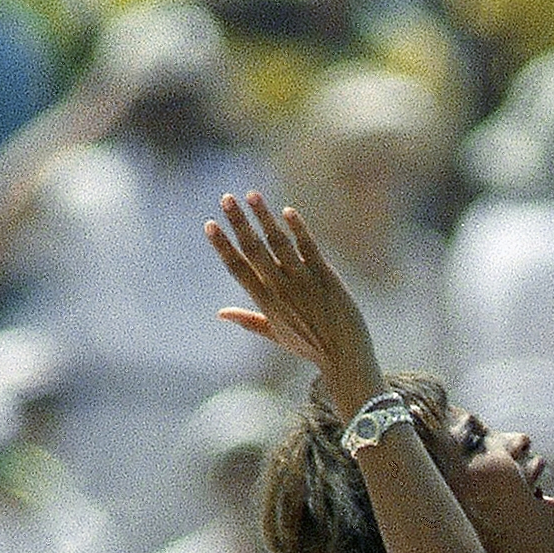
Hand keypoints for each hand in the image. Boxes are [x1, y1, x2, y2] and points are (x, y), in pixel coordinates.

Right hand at [207, 191, 382, 412]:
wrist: (344, 357)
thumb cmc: (310, 346)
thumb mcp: (275, 334)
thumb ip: (247, 320)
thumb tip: (220, 313)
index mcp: (265, 301)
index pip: (238, 268)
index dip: (222, 246)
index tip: (209, 225)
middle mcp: (280, 288)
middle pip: (253, 250)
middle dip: (238, 223)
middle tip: (226, 199)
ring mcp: (303, 281)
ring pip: (279, 243)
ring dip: (264, 218)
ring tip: (252, 195)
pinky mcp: (325, 276)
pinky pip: (309, 248)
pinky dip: (299, 229)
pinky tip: (287, 211)